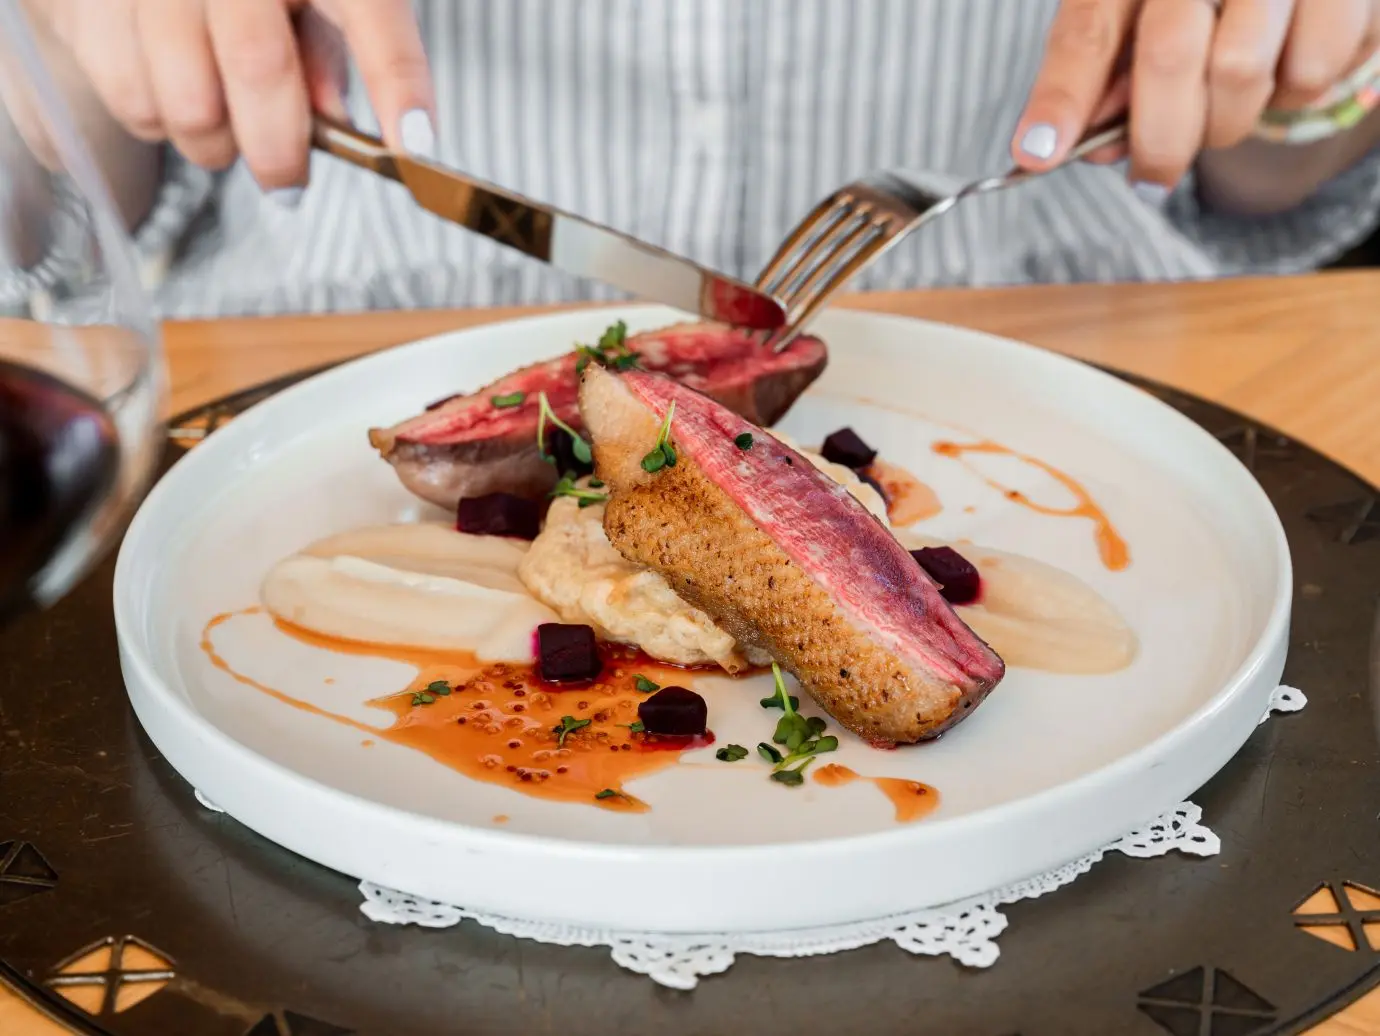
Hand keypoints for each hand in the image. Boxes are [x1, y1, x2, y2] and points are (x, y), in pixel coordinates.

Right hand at [24, 0, 433, 201]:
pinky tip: (166, 93)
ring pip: (183, 96)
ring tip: (221, 130)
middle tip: (287, 180)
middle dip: (279, 150)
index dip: (399, 86)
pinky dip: (152, 118)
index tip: (417, 150)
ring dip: (211, 142)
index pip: (371, 14)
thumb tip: (335, 122)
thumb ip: (331, 51)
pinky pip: (121, 88)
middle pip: (258, 66)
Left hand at [1011, 0, 1379, 194]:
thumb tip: (1084, 147)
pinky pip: (1313, 71)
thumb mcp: (1137, 18)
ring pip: (1239, 74)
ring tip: (1225, 104)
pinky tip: (1284, 66)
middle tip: (1150, 179)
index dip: (1061, 99)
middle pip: (1167, 59)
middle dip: (1156, 141)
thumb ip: (1104, 79)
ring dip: (1227, 120)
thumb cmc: (1198, 1)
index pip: (1088, 31)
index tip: (1037, 156)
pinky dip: (1294, 93)